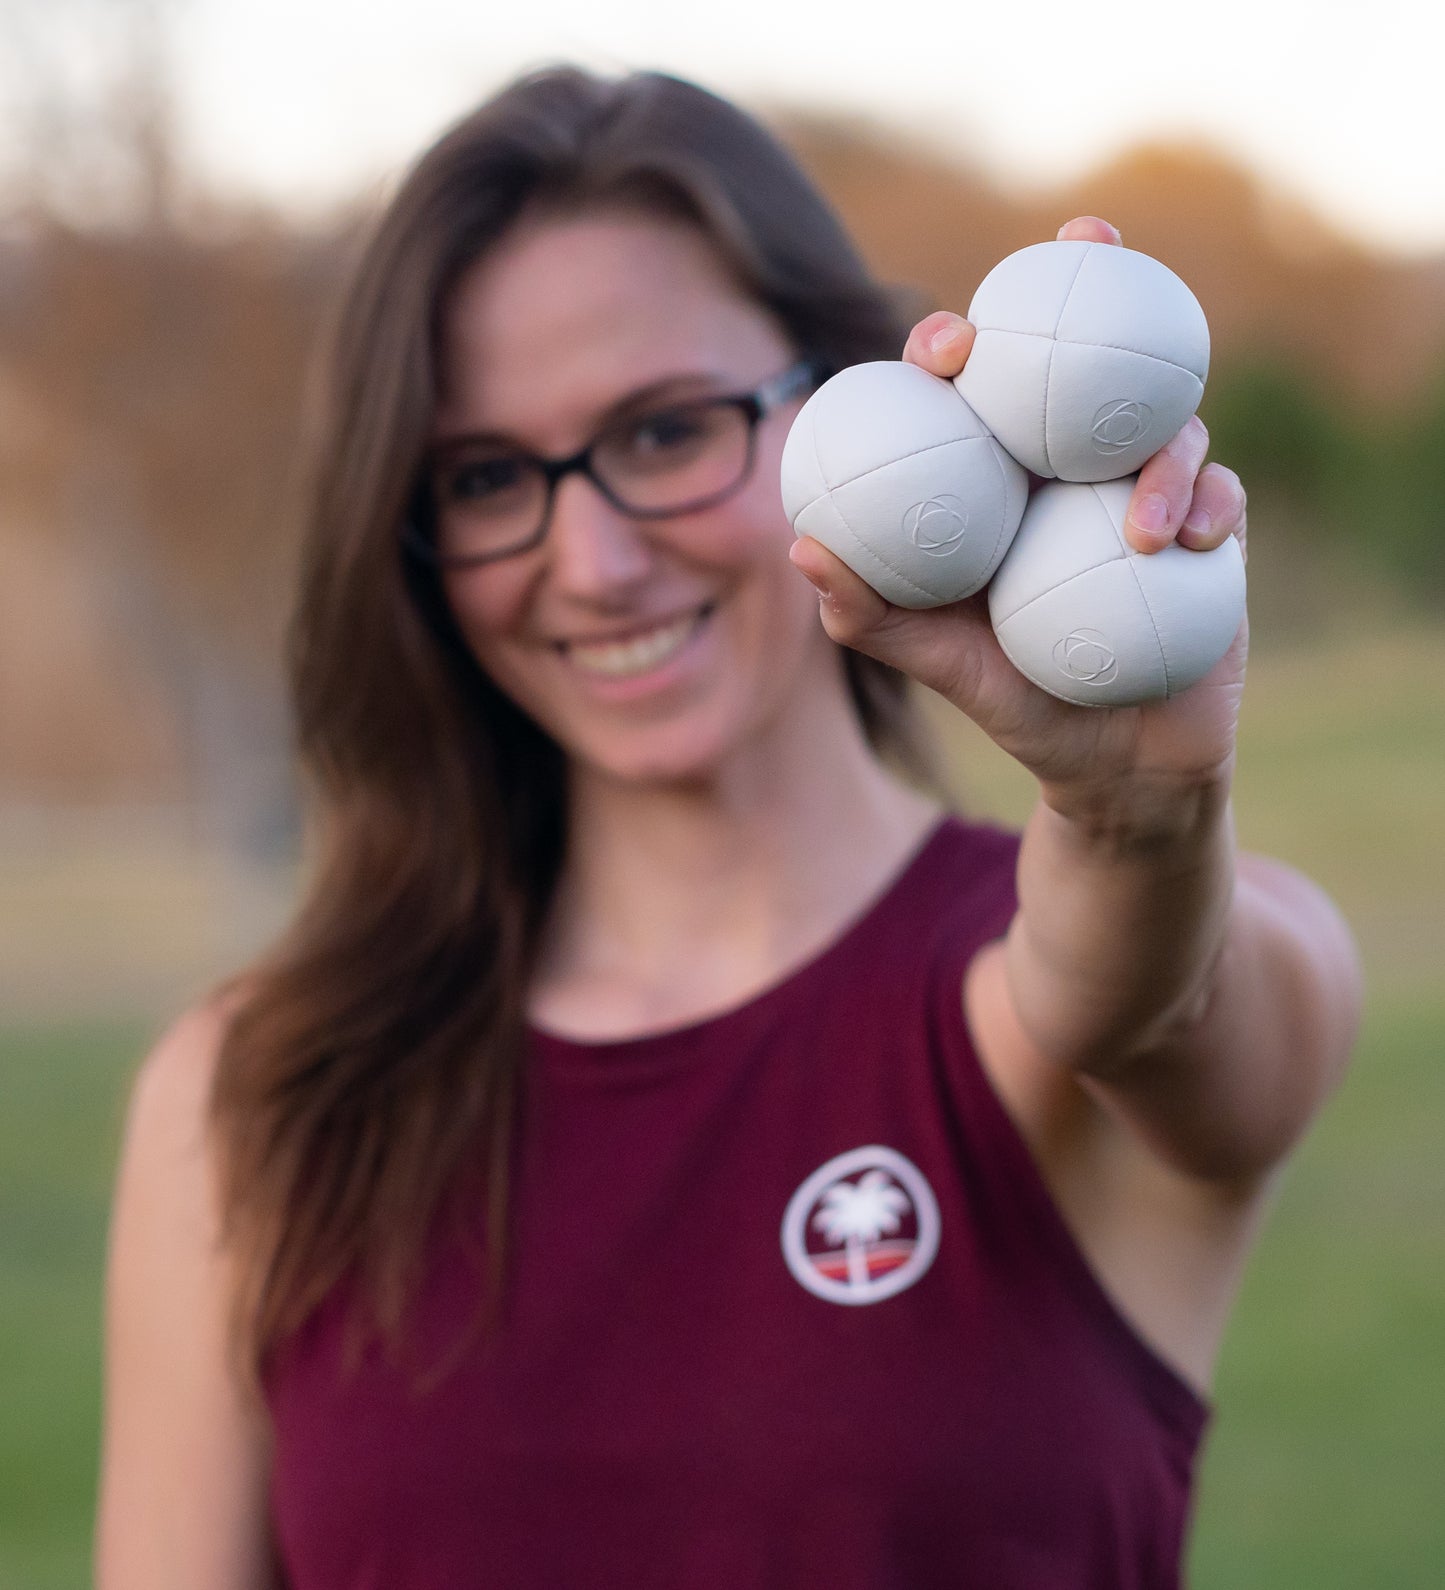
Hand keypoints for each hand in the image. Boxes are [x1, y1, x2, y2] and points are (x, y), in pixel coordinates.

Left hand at [789, 216, 1248, 822]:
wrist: (1119, 763)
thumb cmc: (1018, 707)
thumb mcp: (941, 665)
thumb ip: (873, 616)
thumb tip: (801, 548)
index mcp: (998, 485)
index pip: (969, 392)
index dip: (953, 344)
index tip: (946, 346)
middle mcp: (1069, 473)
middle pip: (1077, 359)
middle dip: (1085, 286)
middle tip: (1084, 258)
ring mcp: (1143, 491)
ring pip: (1162, 422)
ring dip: (1162, 453)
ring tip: (1146, 532)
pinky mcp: (1210, 523)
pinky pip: (1219, 490)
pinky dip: (1210, 503)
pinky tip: (1194, 542)